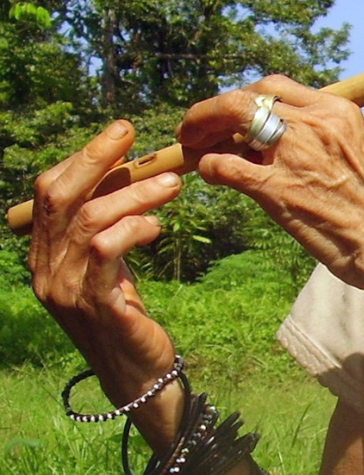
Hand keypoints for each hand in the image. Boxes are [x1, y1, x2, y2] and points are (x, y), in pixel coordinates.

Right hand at [28, 120, 184, 450]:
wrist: (137, 373)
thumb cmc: (127, 311)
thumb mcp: (110, 263)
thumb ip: (108, 224)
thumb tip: (130, 171)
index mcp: (46, 254)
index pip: (50, 192)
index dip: (82, 158)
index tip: (119, 134)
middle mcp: (46, 269)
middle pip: (60, 198)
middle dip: (96, 159)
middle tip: (132, 136)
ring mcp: (67, 289)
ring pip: (90, 220)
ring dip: (134, 194)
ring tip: (173, 185)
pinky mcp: (97, 305)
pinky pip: (106, 253)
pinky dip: (134, 229)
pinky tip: (158, 227)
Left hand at [176, 75, 363, 338]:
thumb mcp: (358, 152)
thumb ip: (325, 138)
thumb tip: (291, 141)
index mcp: (338, 111)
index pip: (277, 87)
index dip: (247, 98)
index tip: (235, 115)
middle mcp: (315, 122)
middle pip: (248, 95)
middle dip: (216, 108)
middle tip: (199, 126)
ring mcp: (294, 153)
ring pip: (230, 117)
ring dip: (204, 130)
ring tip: (195, 146)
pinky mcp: (276, 189)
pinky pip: (223, 165)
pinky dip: (209, 166)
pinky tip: (210, 174)